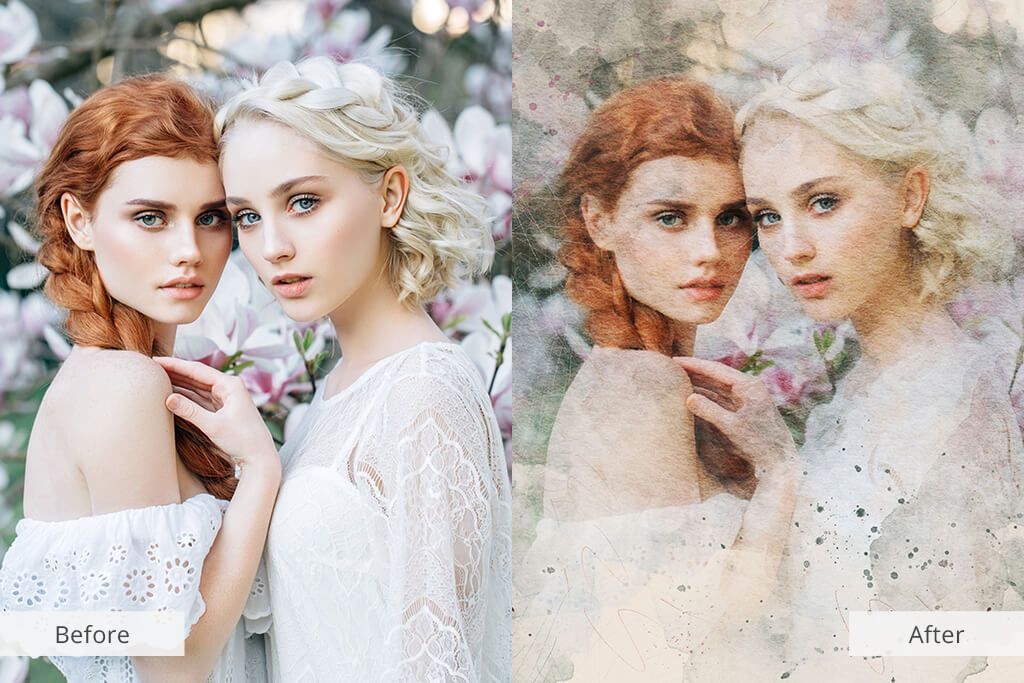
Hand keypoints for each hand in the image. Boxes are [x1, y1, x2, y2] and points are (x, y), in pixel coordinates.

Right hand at [154, 356, 277, 469]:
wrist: (259, 458)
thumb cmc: (242, 441)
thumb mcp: (213, 426)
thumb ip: (190, 411)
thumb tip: (168, 398)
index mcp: (230, 385)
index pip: (197, 370)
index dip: (175, 364)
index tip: (155, 360)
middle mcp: (229, 388)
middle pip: (196, 376)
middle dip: (174, 371)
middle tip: (151, 367)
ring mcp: (226, 398)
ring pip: (197, 387)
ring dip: (179, 383)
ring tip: (157, 378)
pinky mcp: (223, 410)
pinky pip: (200, 399)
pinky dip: (186, 396)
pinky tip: (171, 394)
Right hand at [674, 357, 796, 477]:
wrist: (780, 460)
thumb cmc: (759, 444)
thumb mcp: (732, 427)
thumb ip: (709, 411)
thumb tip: (689, 398)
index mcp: (749, 386)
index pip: (716, 370)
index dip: (694, 364)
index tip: (675, 360)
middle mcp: (749, 387)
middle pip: (717, 375)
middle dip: (695, 371)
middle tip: (672, 367)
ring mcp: (747, 398)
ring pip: (718, 386)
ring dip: (699, 382)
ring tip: (678, 378)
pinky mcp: (745, 408)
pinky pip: (722, 397)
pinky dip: (706, 395)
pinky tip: (693, 395)